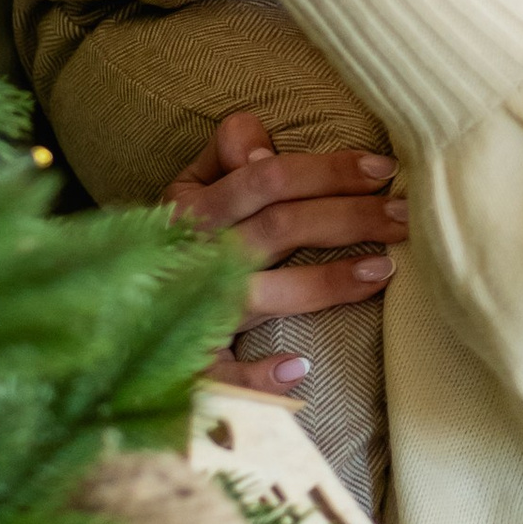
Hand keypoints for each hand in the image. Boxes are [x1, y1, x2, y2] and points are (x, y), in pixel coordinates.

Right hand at [165, 110, 404, 392]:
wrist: (114, 304)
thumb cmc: (176, 237)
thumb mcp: (189, 184)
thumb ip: (225, 153)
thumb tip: (262, 146)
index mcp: (197, 209)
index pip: (270, 179)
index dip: (329, 170)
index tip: (383, 169)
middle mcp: (198, 256)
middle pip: (282, 228)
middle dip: (351, 218)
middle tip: (408, 215)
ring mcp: (196, 312)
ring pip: (271, 291)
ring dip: (328, 282)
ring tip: (384, 270)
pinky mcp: (193, 364)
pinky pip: (223, 376)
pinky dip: (256, 378)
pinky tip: (297, 369)